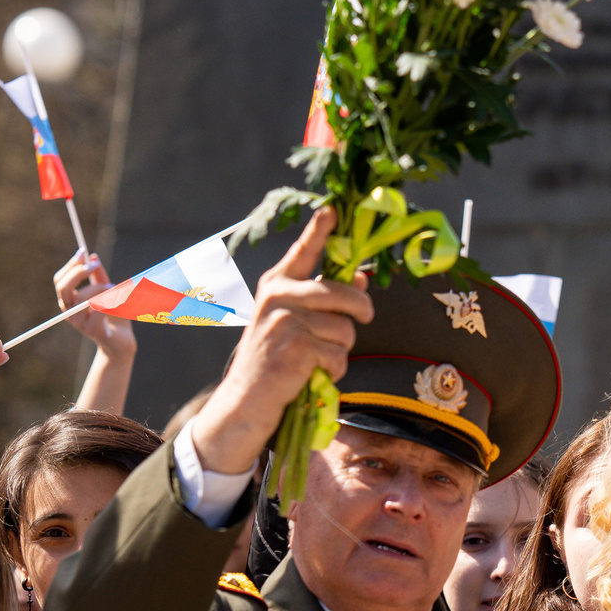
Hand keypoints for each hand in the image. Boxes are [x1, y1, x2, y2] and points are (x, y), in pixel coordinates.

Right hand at [57, 251, 135, 359]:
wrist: (122, 342)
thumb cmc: (112, 315)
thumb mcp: (106, 292)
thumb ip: (99, 276)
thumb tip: (93, 257)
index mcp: (69, 302)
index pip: (60, 280)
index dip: (71, 265)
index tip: (83, 252)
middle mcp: (69, 313)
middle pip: (63, 288)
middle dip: (78, 272)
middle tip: (94, 265)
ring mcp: (79, 324)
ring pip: (82, 298)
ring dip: (99, 288)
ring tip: (114, 288)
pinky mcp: (93, 331)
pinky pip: (97, 310)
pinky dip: (109, 300)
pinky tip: (118, 300)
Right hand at [189, 209, 370, 475]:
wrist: (245, 400)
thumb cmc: (273, 359)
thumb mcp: (292, 322)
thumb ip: (323, 300)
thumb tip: (361, 278)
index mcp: (276, 284)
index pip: (303, 251)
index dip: (320, 230)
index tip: (332, 210)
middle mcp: (278, 296)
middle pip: (344, 293)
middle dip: (361, 308)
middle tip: (364, 318)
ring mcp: (286, 321)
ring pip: (346, 330)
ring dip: (340, 350)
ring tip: (316, 358)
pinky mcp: (296, 348)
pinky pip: (339, 356)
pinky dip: (333, 371)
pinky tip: (311, 374)